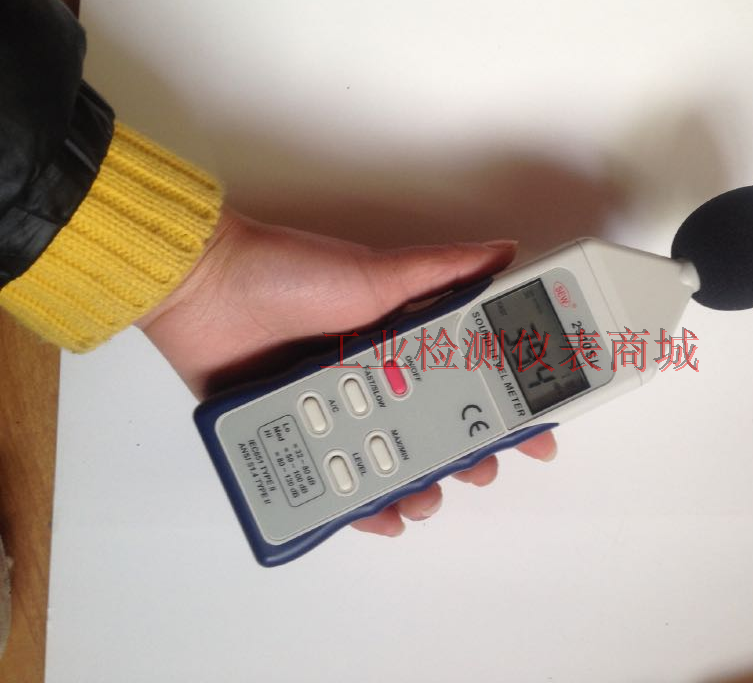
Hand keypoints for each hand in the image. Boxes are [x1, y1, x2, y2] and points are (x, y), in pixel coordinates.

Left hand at [138, 207, 556, 536]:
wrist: (202, 290)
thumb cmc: (288, 274)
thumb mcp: (375, 272)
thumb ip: (442, 268)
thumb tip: (506, 251)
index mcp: (401, 344)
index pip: (466, 383)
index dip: (503, 410)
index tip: (533, 436)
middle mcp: (375, 380)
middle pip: (435, 433)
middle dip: (466, 459)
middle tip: (478, 471)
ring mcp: (336, 411)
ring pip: (392, 465)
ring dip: (417, 491)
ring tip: (422, 499)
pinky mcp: (297, 434)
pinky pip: (334, 484)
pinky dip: (357, 508)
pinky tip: (377, 517)